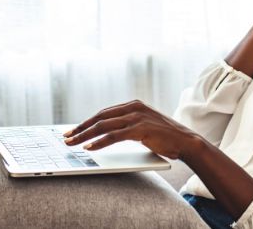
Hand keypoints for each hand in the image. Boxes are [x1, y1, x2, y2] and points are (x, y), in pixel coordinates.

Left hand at [62, 100, 199, 159]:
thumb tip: (105, 134)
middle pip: (99, 117)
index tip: (73, 130)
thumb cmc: (165, 138)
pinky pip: (113, 136)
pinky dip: (99, 142)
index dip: (87, 122)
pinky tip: (89, 148)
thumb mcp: (143, 127)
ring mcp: (137, 117)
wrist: (186, 142)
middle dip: (80, 128)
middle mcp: (133, 108)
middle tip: (66, 137)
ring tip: (72, 143)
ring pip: (103, 125)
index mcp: (133, 105)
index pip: (103, 113)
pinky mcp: (140, 129)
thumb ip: (127, 126)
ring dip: (84, 135)